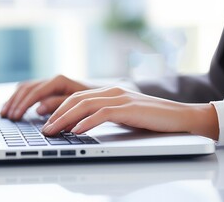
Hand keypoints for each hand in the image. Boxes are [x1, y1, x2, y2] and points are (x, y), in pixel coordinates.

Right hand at [0, 75, 91, 120]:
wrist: (105, 94)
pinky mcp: (49, 89)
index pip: (35, 92)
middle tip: (8, 117)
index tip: (16, 117)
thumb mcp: (79, 103)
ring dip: (14, 100)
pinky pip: (28, 90)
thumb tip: (38, 108)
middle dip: (16, 103)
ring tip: (5, 113)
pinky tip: (12, 106)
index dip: (24, 105)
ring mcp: (49, 83)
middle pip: (27, 89)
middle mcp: (52, 80)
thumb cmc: (94, 100)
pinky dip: (18, 98)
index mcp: (59, 81)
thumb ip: (58, 105)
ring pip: (25, 88)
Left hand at [42, 87, 218, 139]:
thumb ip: (104, 114)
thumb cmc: (150, 118)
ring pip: (85, 105)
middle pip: (76, 99)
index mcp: (108, 91)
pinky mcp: (129, 108)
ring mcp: (120, 98)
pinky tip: (76, 130)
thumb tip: (80, 125)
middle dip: (56, 114)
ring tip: (54, 131)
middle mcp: (111, 91)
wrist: (178, 116)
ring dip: (66, 119)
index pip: (76, 97)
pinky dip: (87, 122)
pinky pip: (103, 114)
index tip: (46, 121)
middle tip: (44, 129)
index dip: (58, 108)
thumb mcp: (122, 115)